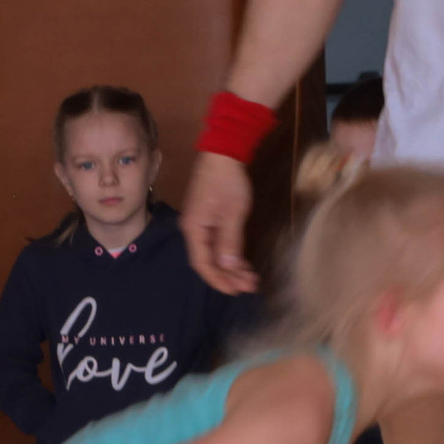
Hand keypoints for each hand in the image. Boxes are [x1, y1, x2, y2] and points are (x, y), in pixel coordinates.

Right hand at [181, 150, 258, 294]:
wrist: (222, 152)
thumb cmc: (227, 181)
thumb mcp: (233, 213)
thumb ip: (230, 241)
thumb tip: (228, 267)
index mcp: (194, 229)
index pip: (202, 264)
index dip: (218, 280)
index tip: (235, 291)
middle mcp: (193, 229)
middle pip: (207, 260)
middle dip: (228, 275)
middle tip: (249, 286)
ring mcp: (200, 223)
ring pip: (213, 253)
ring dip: (230, 266)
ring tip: (250, 277)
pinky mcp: (208, 218)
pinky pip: (216, 242)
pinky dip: (229, 253)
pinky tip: (243, 261)